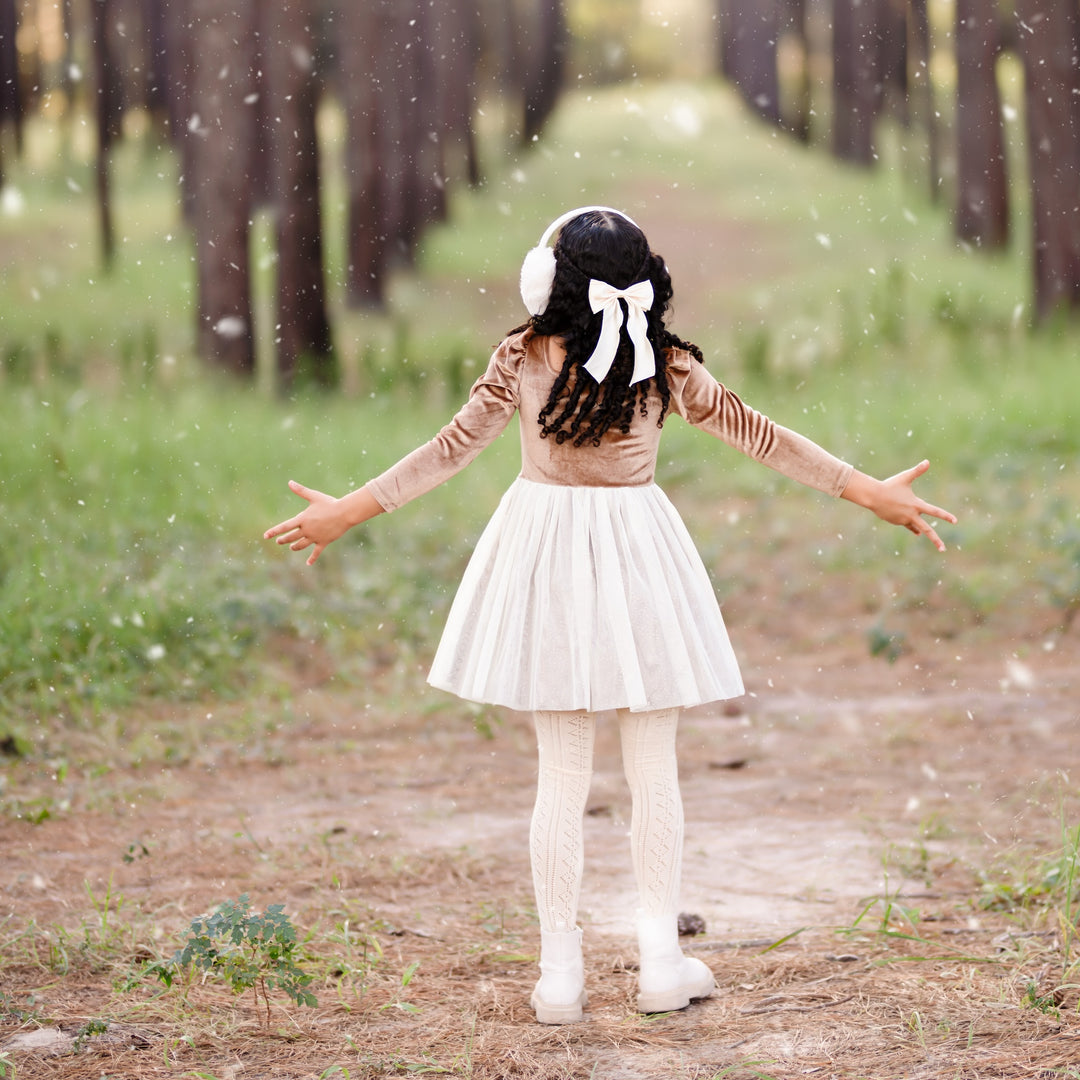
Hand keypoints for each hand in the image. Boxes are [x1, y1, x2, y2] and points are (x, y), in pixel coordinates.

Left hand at [263, 480, 349, 565]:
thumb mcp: (314, 496)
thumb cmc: (330, 503)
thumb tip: (290, 482)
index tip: (265, 536)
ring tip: (291, 547)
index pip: (284, 526)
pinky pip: (316, 552)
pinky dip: (312, 558)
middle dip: (283, 540)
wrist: (345, 513)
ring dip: (294, 547)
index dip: (274, 531)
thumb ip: (301, 491)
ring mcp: (315, 537)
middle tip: (279, 541)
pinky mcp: (323, 542)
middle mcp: (307, 530)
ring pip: (301, 545)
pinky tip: (308, 564)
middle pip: (291, 537)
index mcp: (303, 519)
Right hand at [841, 460, 956, 551]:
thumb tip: (927, 461)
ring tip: (918, 531)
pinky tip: (902, 518)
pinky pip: (905, 523)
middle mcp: (911, 515)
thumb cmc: (890, 485)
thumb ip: (917, 471)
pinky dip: (906, 521)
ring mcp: (902, 520)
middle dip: (935, 540)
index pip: (934, 511)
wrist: (873, 496)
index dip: (945, 516)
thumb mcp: (905, 477)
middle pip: (926, 529)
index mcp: (916, 505)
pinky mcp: (895, 522)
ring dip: (916, 526)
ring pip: (913, 525)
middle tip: (943, 549)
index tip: (955, 521)